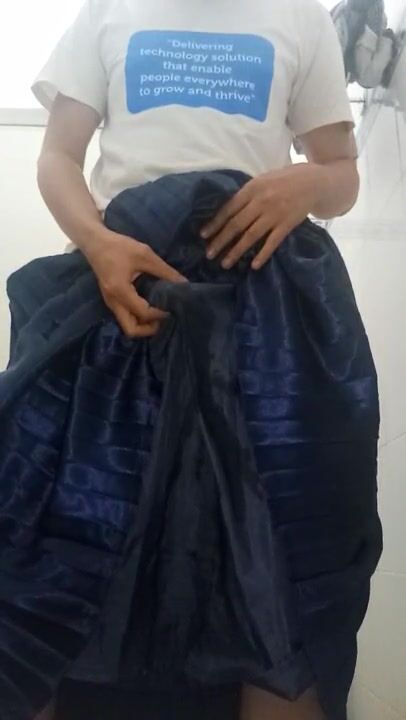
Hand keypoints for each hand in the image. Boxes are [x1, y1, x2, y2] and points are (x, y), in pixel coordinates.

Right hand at [86, 230, 185, 336]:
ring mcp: (110, 303)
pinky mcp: (111, 300)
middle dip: (149, 329)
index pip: (143, 313)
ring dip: (144, 325)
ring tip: (159, 313)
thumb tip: (184, 284)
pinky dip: (138, 318)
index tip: (173, 307)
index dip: (160, 314)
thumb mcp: (145, 255)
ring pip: (127, 325)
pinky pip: (126, 316)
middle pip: (131, 330)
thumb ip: (165, 271)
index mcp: (120, 291)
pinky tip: (150, 307)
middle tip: (164, 318)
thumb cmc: (118, 246)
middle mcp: (113, 302)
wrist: (94, 242)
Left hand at [201, 164, 323, 269]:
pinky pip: (272, 242)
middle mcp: (261, 201)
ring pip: (251, 236)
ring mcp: (275, 214)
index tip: (203, 236)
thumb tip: (226, 210)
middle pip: (236, 225)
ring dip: (236, 251)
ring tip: (225, 263)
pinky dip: (262, 254)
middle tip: (209, 255)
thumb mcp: (263, 180)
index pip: (229, 209)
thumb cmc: (285, 180)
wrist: (314, 181)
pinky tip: (253, 265)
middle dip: (221, 241)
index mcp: (252, 188)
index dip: (215, 223)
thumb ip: (247, 194)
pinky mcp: (287, 224)